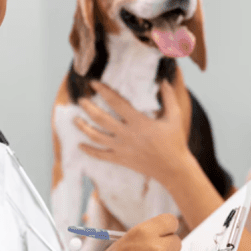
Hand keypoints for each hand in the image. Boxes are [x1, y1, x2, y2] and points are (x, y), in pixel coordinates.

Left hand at [75, 80, 190, 182]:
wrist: (173, 169)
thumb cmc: (175, 142)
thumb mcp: (174, 117)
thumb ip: (169, 98)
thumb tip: (164, 81)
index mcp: (139, 122)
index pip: (116, 103)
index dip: (104, 91)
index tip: (94, 83)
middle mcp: (127, 135)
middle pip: (101, 119)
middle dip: (88, 108)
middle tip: (80, 100)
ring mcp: (122, 148)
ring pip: (97, 137)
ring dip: (84, 128)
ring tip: (75, 119)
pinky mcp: (121, 159)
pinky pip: (101, 155)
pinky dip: (89, 151)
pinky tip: (80, 145)